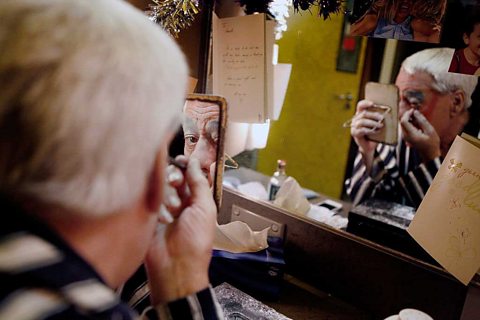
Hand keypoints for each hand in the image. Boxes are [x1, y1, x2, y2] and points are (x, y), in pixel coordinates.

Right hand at [145, 157, 216, 303]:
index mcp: (196, 199)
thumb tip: (195, 162)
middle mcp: (179, 201)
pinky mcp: (147, 214)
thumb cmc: (195, 242)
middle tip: (176, 183)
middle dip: (175, 177)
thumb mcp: (205, 208)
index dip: (185, 165)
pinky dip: (156, 207)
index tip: (182, 161)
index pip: (189, 173)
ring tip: (172, 213)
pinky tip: (161, 220)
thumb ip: (200, 183)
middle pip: (172, 175)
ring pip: (159, 185)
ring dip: (167, 195)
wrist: (175, 267)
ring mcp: (162, 207)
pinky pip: (147, 198)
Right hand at [350, 100, 383, 153]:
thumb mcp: (379, 123)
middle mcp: (356, 118)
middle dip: (374, 115)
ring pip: (362, 121)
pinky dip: (370, 130)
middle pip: (363, 113)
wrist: (370, 145)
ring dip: (373, 123)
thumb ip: (383, 116)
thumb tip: (395, 111)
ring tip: (381, 126)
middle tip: (382, 118)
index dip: (365, 103)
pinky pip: (362, 130)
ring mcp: (354, 126)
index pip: (360, 105)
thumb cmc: (375, 132)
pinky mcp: (355, 133)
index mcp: (361, 113)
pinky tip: (376, 131)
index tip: (373, 104)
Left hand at [400, 109, 440, 161]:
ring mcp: (405, 137)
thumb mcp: (430, 130)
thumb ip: (422, 121)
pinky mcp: (406, 137)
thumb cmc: (432, 143)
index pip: (403, 121)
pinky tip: (417, 123)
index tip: (414, 110)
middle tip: (416, 112)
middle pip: (402, 122)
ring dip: (409, 118)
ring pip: (403, 124)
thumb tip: (415, 112)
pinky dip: (410, 123)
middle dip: (407, 115)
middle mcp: (405, 136)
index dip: (407, 113)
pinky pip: (405, 127)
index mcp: (411, 134)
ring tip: (418, 117)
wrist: (430, 154)